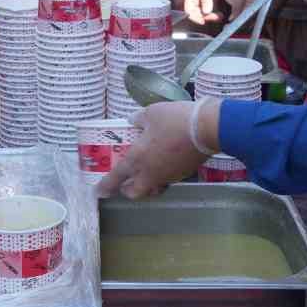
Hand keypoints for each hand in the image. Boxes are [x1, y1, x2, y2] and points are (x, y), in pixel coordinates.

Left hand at [96, 101, 215, 199]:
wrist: (207, 129)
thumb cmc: (175, 120)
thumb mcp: (151, 113)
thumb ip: (138, 120)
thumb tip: (133, 122)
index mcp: (137, 159)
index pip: (116, 178)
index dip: (105, 186)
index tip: (98, 191)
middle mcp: (151, 173)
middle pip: (135, 192)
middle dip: (127, 190)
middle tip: (124, 182)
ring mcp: (168, 175)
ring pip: (152, 188)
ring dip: (145, 184)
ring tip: (145, 172)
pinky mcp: (183, 174)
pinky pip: (167, 180)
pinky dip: (161, 176)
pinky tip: (164, 162)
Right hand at [183, 0, 223, 25]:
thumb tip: (207, 11)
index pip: (189, 11)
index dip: (196, 18)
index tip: (203, 21)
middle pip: (199, 13)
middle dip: (206, 18)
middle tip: (215, 17)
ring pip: (207, 12)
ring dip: (213, 16)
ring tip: (219, 16)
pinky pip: (215, 7)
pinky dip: (218, 11)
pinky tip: (222, 11)